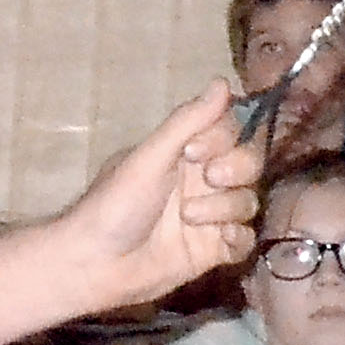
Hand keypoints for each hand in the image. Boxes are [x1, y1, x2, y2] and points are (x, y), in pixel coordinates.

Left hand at [62, 82, 264, 307]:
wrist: (96, 263)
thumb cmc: (114, 204)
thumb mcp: (149, 157)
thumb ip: (187, 121)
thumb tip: (222, 81)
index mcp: (184, 152)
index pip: (230, 130)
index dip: (224, 137)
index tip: (195, 150)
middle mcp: (201, 180)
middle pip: (249, 163)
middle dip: (238, 168)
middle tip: (211, 178)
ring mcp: (209, 215)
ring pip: (247, 201)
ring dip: (224, 207)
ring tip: (188, 218)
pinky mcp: (212, 250)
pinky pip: (244, 240)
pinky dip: (237, 239)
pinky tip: (217, 240)